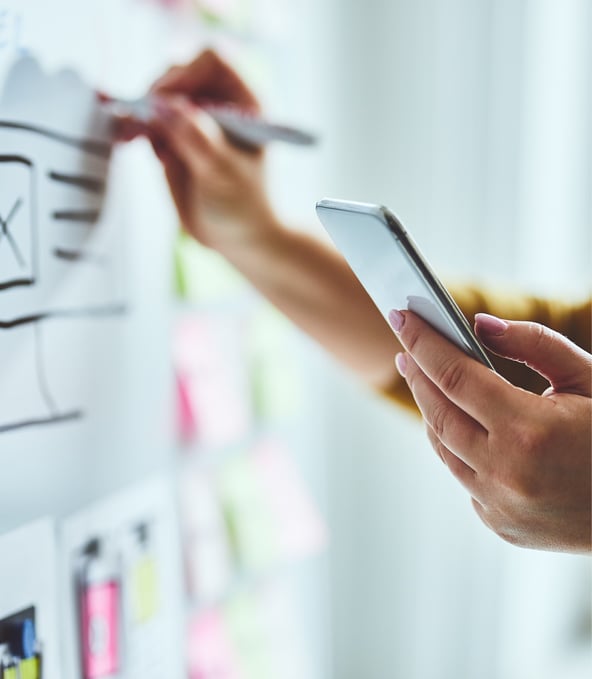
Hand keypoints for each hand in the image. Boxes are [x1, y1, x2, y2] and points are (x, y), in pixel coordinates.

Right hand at [116, 50, 278, 252]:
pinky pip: (149, 121)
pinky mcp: (175, 139)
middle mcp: (220, 105)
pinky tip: (129, 140)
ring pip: (158, 97)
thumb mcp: (222, 172)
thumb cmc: (244, 207)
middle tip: (143, 124)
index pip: (213, 61)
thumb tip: (164, 106)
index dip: (185, 73)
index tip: (165, 101)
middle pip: (179, 74)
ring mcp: (195, 121)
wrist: (238, 237)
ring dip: (141, 112)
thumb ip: (194, 137)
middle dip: (156, 95)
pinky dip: (136, 127)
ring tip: (134, 136)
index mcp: (246, 104)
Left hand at [388, 309, 591, 552]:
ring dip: (430, 410)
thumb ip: (533, 344)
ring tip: (426, 379)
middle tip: (407, 347)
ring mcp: (501, 506)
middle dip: (417, 374)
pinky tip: (460, 424)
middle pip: (438, 413)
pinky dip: (457, 446)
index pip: (455, 376)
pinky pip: (463, 476)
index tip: (400, 317)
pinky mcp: (501, 525)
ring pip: (443, 447)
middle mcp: (507, 474)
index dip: (423, 343)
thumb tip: (479, 325)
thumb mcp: (588, 377)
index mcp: (530, 432)